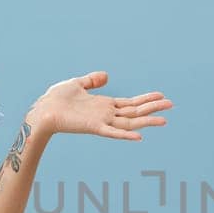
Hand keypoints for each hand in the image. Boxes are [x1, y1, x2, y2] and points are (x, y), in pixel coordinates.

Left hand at [29, 71, 171, 141]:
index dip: (146, 99)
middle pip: (135, 112)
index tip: (161, 96)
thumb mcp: (77, 84)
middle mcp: (106, 114)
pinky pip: (112, 133)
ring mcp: (102, 122)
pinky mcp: (94, 127)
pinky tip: (140, 137)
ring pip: (129, 123)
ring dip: (147, 121)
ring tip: (164, 120)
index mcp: (104, 105)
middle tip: (171, 104)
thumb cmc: (56, 99)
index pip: (130, 103)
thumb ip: (92, 81)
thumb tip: (107, 75)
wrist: (42, 110)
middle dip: (153, 107)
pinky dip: (125, 135)